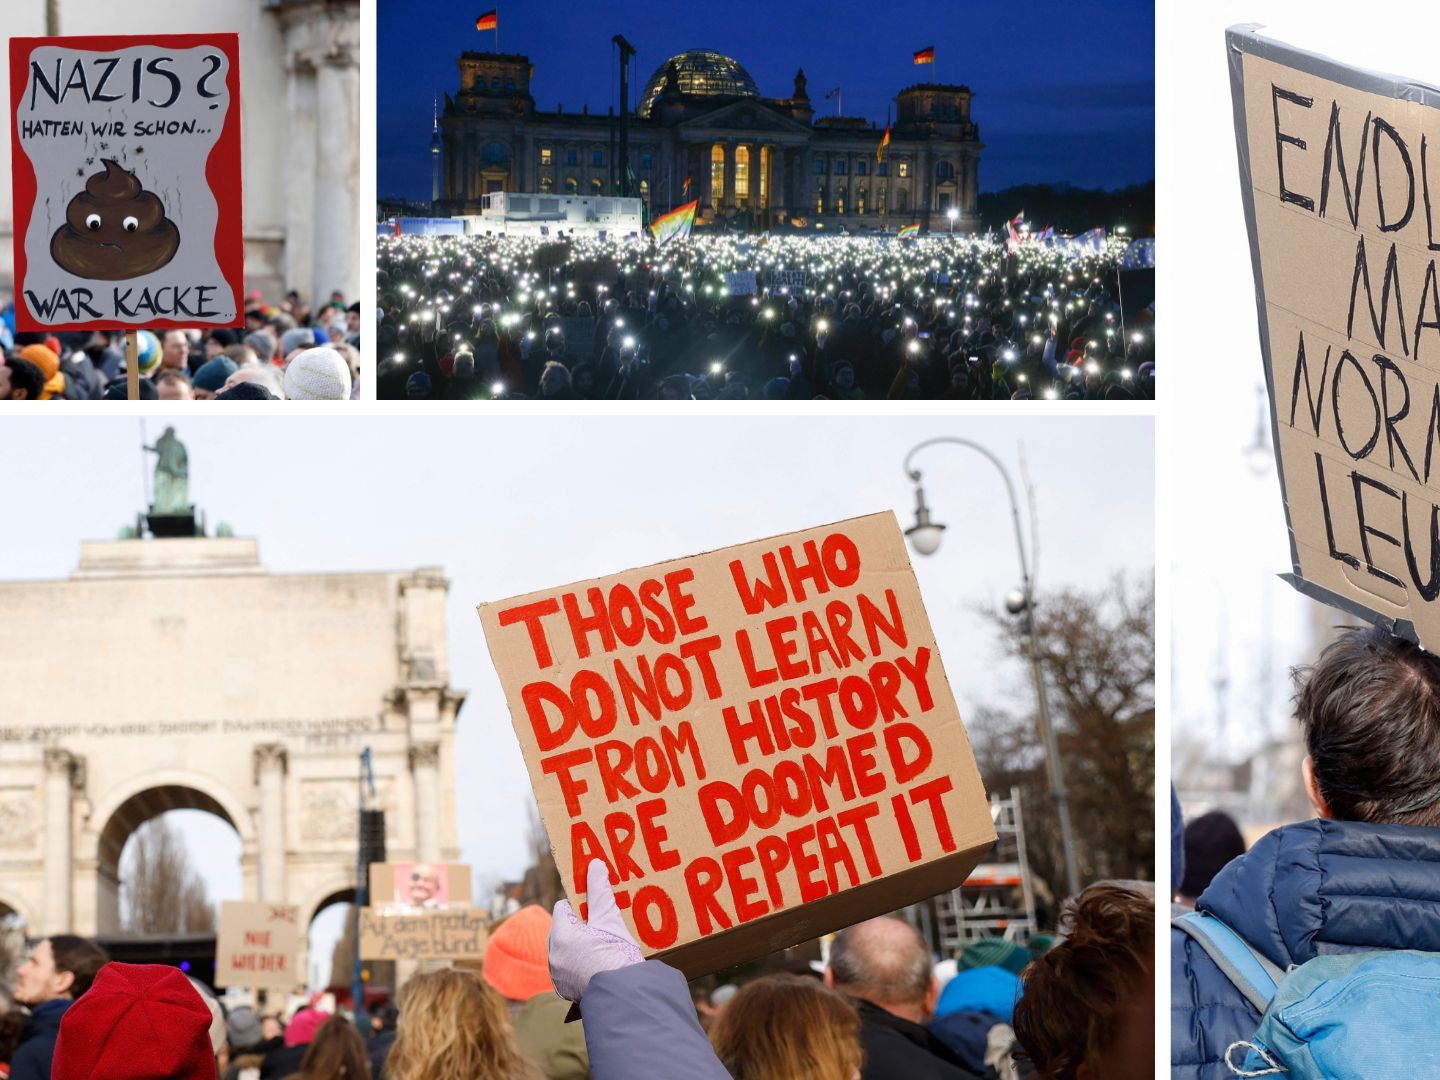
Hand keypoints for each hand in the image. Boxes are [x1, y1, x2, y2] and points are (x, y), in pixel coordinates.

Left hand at [549, 859, 643, 1004]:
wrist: (626, 998)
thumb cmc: (617, 957)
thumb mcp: (609, 920)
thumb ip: (599, 891)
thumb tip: (594, 864)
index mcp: (560, 937)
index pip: (563, 908)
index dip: (581, 904)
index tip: (597, 905)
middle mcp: (553, 957)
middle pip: (565, 929)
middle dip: (582, 925)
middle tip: (604, 923)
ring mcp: (559, 976)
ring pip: (568, 950)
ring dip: (583, 945)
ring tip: (605, 944)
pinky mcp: (569, 991)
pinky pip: (572, 968)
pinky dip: (584, 963)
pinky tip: (602, 963)